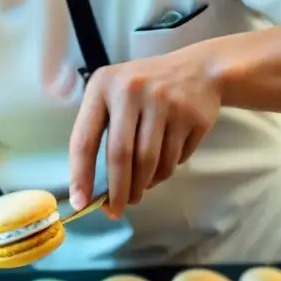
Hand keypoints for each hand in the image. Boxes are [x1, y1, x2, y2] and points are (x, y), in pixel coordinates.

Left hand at [68, 52, 221, 218]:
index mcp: (103, 85)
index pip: (85, 139)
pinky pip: (173, 159)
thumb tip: (92, 189)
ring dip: (142, 185)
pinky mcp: (190, 116)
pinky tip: (160, 169)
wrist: (200, 70)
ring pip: (149, 162)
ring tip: (138, 192)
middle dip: (117, 191)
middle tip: (115, 210)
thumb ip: (100, 131)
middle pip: (120, 155)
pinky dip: (164, 173)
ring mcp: (164, 101)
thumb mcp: (115, 93)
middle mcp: (131, 90)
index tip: (81, 202)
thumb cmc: (146, 89)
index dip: (80, 175)